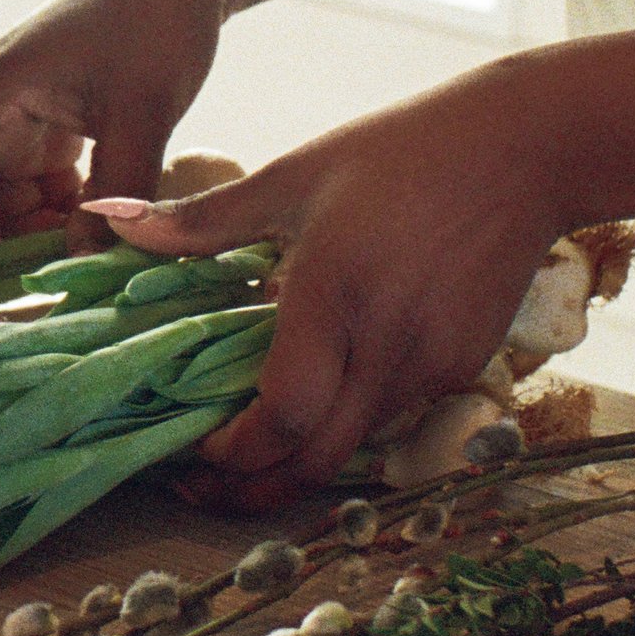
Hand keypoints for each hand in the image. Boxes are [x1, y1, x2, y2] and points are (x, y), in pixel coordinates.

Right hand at [0, 0, 226, 258]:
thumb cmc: (158, 23)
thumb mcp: (143, 112)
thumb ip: (116, 192)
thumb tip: (85, 267)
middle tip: (46, 296)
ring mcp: (21, 117)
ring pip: (6, 201)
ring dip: (37, 238)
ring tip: (86, 267)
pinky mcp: (52, 123)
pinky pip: (41, 187)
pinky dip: (65, 216)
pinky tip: (103, 232)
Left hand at [89, 64, 570, 509]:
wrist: (524, 149)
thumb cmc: (398, 152)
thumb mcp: (293, 178)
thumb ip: (202, 220)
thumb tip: (110, 218)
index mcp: (333, 293)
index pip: (283, 415)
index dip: (236, 453)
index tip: (196, 452)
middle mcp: (387, 341)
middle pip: (318, 458)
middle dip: (257, 486)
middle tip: (208, 484)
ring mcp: (434, 361)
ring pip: (357, 444)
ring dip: (303, 457)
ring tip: (253, 445)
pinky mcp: (465, 366)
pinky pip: (395, 413)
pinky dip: (350, 421)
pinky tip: (322, 397)